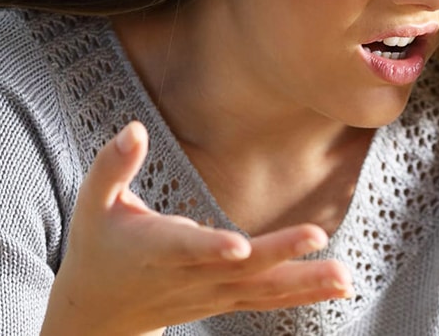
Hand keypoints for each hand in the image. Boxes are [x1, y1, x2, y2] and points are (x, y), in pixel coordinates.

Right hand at [42, 122, 353, 335]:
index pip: (185, 249)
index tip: (239, 245)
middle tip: (316, 236)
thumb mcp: (93, 203)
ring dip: (305, 283)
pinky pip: (269, 298)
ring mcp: (211, 293)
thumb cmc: (98, 246)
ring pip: (261, 291)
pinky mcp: (226, 298)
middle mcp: (188, 277)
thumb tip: (134, 128)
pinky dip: (305, 294)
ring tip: (345, 276)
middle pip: (238, 269)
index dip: (211, 247)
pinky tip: (341, 286)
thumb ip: (112, 165)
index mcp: (154, 249)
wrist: (99, 311)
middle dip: (278, 254)